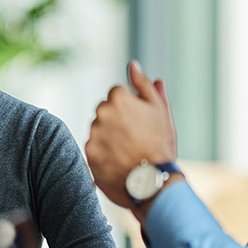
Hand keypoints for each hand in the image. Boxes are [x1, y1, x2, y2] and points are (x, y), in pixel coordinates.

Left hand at [86, 61, 177, 208]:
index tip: (140, 123)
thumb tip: (132, 65)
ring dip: (109, 137)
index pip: (117, 95)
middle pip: (105, 111)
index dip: (131, 109)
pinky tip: (119, 161)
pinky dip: (104, 153)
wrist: (154, 181)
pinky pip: (94, 148)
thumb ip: (143, 85)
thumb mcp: (159, 110)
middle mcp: (101, 112)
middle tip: (135, 138)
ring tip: (128, 152)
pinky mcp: (88, 153)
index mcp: (118, 98)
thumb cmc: (160, 144)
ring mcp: (93, 133)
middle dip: (117, 121)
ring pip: (99, 130)